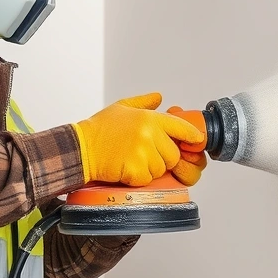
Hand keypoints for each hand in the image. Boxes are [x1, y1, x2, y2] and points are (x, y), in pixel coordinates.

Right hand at [74, 93, 204, 186]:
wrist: (81, 148)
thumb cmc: (99, 129)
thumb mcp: (121, 107)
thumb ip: (143, 102)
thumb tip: (159, 97)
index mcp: (149, 118)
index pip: (181, 128)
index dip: (191, 136)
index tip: (196, 141)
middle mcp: (149, 134)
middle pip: (173, 154)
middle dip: (163, 158)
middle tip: (144, 154)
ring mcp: (143, 153)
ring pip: (161, 169)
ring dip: (150, 168)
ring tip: (131, 159)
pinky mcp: (135, 171)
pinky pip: (148, 179)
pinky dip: (138, 178)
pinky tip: (125, 168)